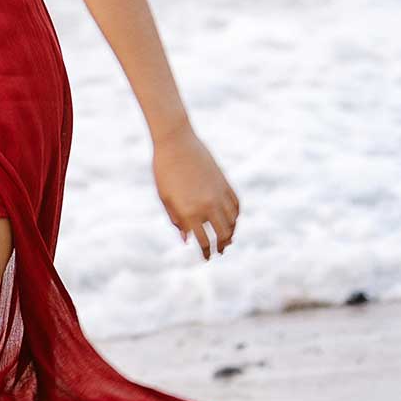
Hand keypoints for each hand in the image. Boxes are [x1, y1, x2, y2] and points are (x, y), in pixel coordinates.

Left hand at [152, 122, 238, 259]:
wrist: (175, 142)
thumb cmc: (164, 170)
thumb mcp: (165, 198)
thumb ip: (177, 220)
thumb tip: (187, 239)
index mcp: (190, 212)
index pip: (203, 241)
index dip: (206, 252)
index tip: (206, 258)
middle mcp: (208, 205)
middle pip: (222, 234)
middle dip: (222, 245)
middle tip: (220, 251)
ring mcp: (219, 193)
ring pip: (232, 220)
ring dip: (231, 232)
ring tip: (227, 238)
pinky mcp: (224, 182)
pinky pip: (235, 204)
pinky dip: (236, 215)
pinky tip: (232, 220)